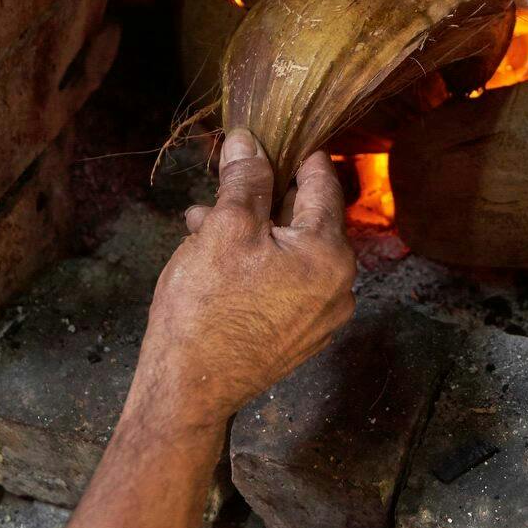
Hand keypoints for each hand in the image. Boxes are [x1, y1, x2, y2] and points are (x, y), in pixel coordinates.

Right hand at [129, 128, 356, 430]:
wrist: (188, 392)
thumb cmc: (205, 308)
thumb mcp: (224, 227)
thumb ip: (244, 179)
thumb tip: (248, 140)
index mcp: (330, 254)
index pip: (323, 183)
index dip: (296, 154)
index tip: (276, 136)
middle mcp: (339, 287)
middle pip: (304, 219)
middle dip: (260, 198)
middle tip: (223, 184)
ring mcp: (320, 316)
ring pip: (288, 251)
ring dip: (249, 231)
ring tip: (201, 225)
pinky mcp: (298, 336)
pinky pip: (284, 283)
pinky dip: (255, 264)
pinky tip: (213, 259)